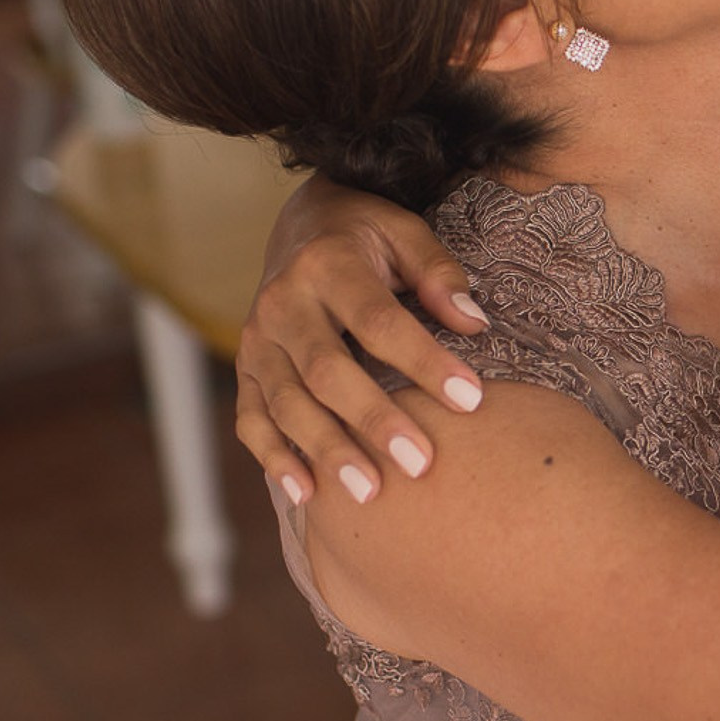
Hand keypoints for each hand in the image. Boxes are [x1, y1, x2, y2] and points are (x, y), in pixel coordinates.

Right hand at [235, 176, 490, 503]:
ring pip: (286, 402)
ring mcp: (257, 341)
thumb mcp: (406, 233)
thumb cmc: (366, 236)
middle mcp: (282, 303)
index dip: (424, 361)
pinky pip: (251, 419)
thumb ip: (438, 274)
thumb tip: (472, 322)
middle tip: (419, 464)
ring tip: (369, 493)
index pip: (378, 321)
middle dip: (373, 419)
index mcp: (326, 265)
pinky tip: (307, 494)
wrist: (300, 226)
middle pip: (327, 370)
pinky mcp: (247, 370)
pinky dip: (274, 458)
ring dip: (327, 449)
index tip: (470, 399)